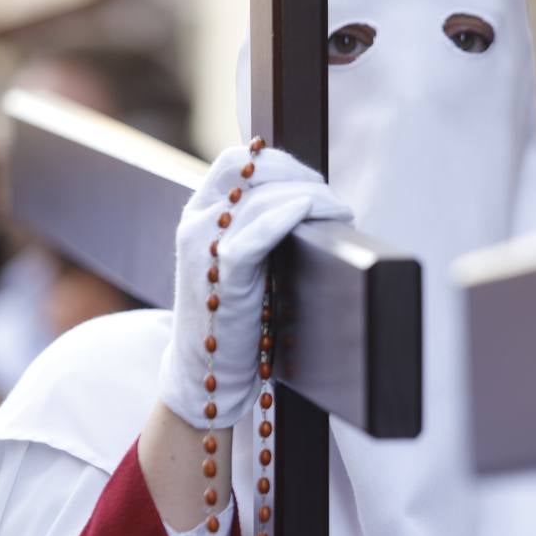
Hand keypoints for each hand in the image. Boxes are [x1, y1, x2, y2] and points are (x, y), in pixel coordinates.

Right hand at [157, 144, 350, 428]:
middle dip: (300, 178)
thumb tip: (308, 205)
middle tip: (333, 200)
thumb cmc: (234, 320)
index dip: (278, 161)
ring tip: (340, 214)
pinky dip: (285, 218)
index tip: (313, 180)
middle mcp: (195, 224)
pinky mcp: (220, 276)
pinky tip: (308, 213)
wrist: (207, 374)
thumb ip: (258, 231)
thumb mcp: (240, 263)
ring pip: (260, 200)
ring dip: (309, 199)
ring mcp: (203, 248)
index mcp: (198, 215)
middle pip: (251, 173)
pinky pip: (255, 235)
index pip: (235, 162)